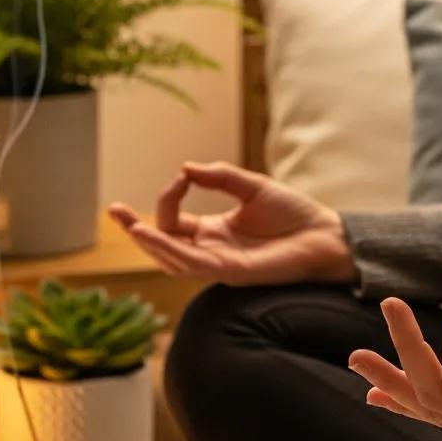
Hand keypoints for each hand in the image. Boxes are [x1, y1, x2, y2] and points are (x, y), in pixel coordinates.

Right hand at [109, 161, 355, 286]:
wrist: (326, 236)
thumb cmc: (294, 215)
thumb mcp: (252, 186)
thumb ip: (220, 177)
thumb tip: (185, 168)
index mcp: (214, 232)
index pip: (174, 221)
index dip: (169, 197)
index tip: (180, 176)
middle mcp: (212, 251)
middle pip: (164, 245)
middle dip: (137, 229)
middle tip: (114, 210)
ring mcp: (220, 264)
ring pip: (172, 259)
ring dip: (149, 242)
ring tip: (129, 224)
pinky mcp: (232, 273)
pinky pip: (193, 264)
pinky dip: (171, 250)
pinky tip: (154, 235)